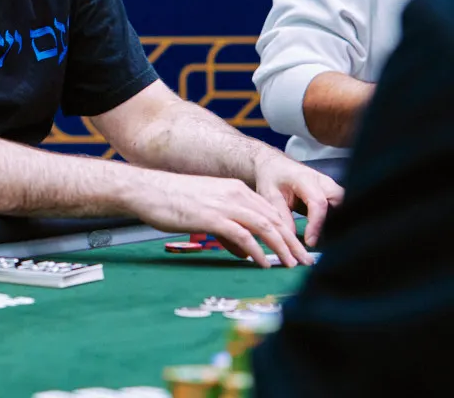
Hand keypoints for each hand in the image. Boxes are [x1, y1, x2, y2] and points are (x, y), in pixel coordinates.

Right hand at [131, 170, 315, 267]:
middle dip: (293, 242)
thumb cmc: (170, 200)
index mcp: (234, 189)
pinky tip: (264, 263)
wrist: (146, 189)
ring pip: (265, 226)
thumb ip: (227, 229)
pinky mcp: (213, 217)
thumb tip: (244, 252)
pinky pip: (244, 235)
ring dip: (282, 248)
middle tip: (306, 261)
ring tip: (293, 265)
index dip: (287, 231)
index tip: (297, 248)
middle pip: (274, 219)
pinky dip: (258, 251)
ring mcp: (225, 204)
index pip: (270, 211)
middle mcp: (235, 193)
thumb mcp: (204, 210)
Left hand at [253, 153, 343, 246]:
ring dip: (336, 224)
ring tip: (321, 240)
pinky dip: (334, 222)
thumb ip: (282, 217)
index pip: (319, 203)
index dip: (317, 225)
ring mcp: (331, 187)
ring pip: (345, 207)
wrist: (274, 166)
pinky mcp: (333, 194)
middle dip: (333, 224)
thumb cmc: (271, 178)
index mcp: (305, 179)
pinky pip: (341, 209)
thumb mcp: (269, 196)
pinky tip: (324, 234)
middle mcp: (323, 181)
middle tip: (320, 242)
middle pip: (340, 204)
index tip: (310, 242)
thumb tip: (292, 241)